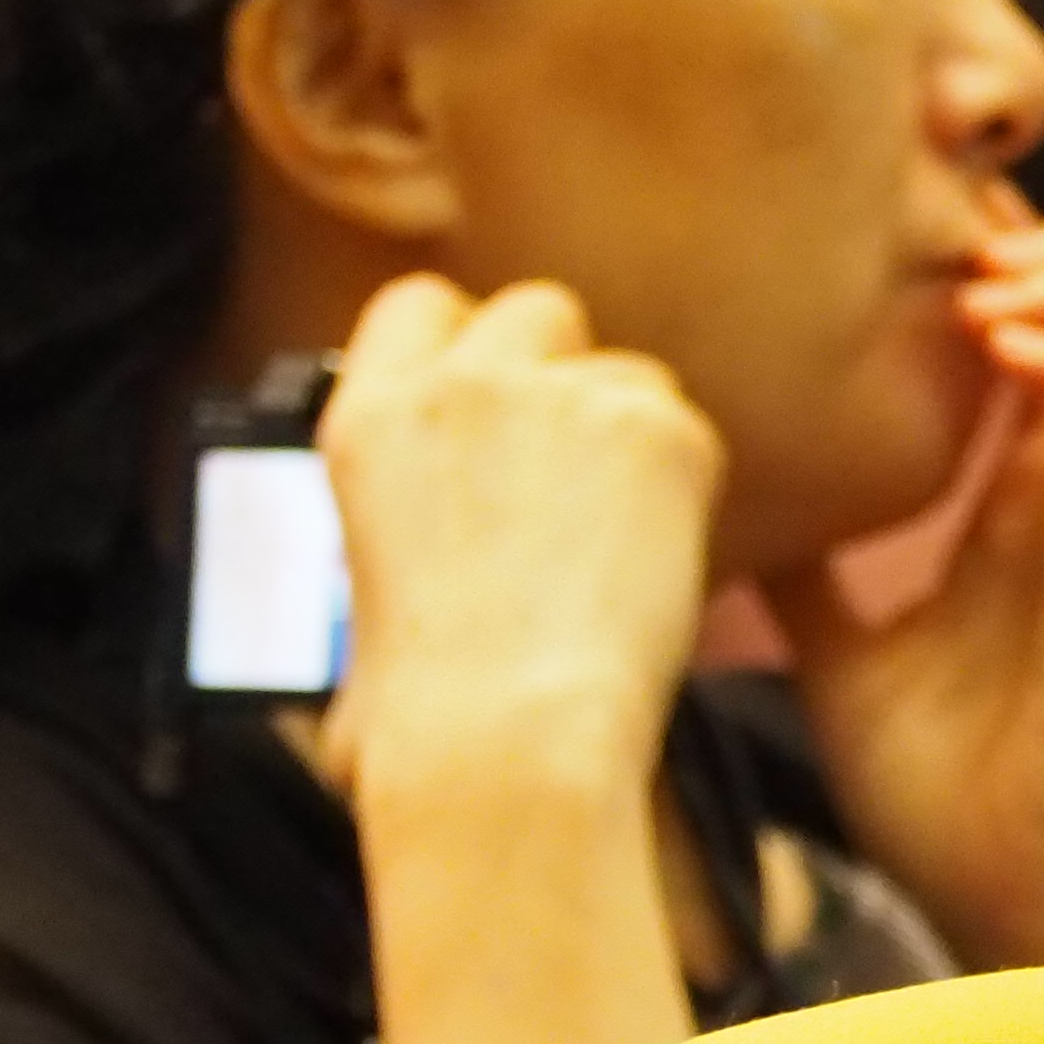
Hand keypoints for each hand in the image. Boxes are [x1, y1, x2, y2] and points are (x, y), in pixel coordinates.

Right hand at [313, 271, 721, 806]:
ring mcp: (561, 397)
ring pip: (628, 372)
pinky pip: (689, 431)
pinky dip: (686, 488)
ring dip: (631, 435)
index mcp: (368, 419)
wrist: (509, 737)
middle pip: (538, 313)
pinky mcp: (656, 430)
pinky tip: (656, 561)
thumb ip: (392, 541)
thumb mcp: (354, 603)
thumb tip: (395, 604)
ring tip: (619, 539)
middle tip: (578, 474)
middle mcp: (460, 385)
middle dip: (562, 375)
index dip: (469, 347)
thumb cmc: (425, 717)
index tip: (498, 402)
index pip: (422, 306)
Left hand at [774, 213, 1043, 969]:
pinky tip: (1004, 352)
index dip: (1028, 255)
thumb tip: (738, 499)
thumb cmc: (932, 795)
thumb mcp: (839, 649)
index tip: (931, 244)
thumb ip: (818, 568)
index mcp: (1034, 502)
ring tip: (994, 294)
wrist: (988, 904)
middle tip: (970, 257)